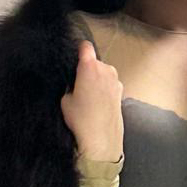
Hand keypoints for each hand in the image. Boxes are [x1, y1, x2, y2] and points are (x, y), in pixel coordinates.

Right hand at [60, 40, 123, 160]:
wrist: (101, 140)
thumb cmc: (82, 120)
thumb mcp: (66, 100)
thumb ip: (71, 86)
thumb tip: (74, 85)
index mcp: (89, 67)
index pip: (85, 47)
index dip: (80, 51)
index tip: (76, 57)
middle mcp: (105, 70)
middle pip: (95, 62)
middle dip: (88, 70)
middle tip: (79, 86)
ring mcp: (115, 81)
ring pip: (103, 74)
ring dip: (97, 81)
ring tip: (89, 99)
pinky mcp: (121, 93)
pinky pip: (109, 86)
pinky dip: (104, 91)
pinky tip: (98, 106)